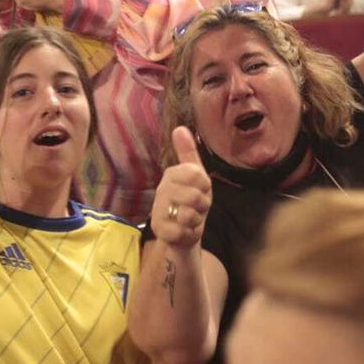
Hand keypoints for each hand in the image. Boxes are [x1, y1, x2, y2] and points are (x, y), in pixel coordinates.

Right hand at [151, 127, 210, 249]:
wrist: (180, 235)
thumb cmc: (190, 203)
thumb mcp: (196, 178)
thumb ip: (188, 153)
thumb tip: (180, 128)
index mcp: (171, 175)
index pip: (197, 174)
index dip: (205, 186)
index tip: (201, 190)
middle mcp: (161, 190)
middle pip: (196, 196)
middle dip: (202, 206)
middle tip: (196, 208)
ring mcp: (158, 210)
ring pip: (190, 214)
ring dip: (197, 220)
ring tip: (190, 220)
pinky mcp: (159, 230)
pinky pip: (184, 231)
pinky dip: (190, 234)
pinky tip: (184, 232)